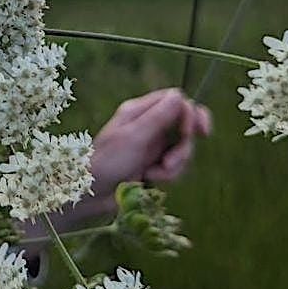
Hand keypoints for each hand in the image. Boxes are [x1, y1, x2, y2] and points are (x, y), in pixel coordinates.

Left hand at [86, 88, 211, 218]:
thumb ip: (158, 117)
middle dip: (183, 148)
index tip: (194, 132)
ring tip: (152, 174)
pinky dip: (167, 176)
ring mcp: (153, 145)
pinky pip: (176, 167)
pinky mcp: (155, 164)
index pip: (177, 101)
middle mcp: (149, 124)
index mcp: (140, 110)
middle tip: (169, 162)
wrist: (92, 194)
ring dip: (173, 166)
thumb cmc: (107, 161)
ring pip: (183, 150)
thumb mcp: (133, 137)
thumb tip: (179, 95)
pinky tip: (149, 179)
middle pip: (185, 127)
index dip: (192, 114)